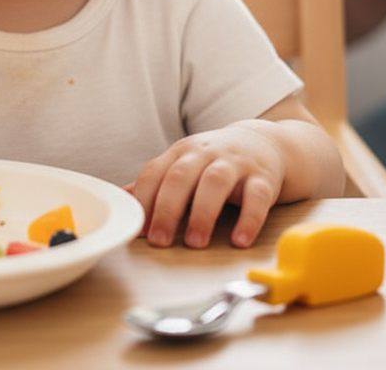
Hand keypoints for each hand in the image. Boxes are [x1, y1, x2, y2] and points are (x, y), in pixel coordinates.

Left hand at [127, 121, 285, 248]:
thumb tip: (120, 198)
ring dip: (203, 213)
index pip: (155, 172)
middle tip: (160, 241)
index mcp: (181, 152)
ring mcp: (235, 163)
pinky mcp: (263, 177)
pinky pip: (257, 196)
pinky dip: (249, 219)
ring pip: (215, 182)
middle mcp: (205, 153)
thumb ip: (156, 183)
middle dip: (167, 208)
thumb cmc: (216, 161)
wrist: (266, 143)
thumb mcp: (184, 164)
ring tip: (195, 243)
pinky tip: (240, 241)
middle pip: (181, 175)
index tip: (139, 231)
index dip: (144, 200)